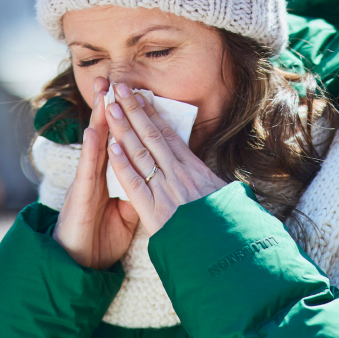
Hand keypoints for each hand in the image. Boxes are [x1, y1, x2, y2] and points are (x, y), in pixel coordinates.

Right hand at [52, 77, 140, 268]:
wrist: (76, 264)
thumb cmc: (99, 239)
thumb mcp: (125, 215)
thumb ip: (137, 194)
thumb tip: (153, 182)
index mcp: (107, 177)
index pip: (118, 141)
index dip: (124, 118)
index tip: (131, 93)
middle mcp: (95, 175)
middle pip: (104, 135)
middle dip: (108, 106)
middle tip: (110, 78)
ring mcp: (86, 184)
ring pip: (94, 146)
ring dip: (99, 119)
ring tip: (103, 94)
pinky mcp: (81, 198)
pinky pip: (87, 172)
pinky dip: (91, 152)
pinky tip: (94, 132)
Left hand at [103, 82, 227, 235]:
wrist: (227, 249)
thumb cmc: (229, 226)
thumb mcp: (225, 197)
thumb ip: (213, 184)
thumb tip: (216, 179)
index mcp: (194, 169)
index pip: (168, 135)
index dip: (151, 113)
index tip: (139, 96)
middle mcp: (179, 174)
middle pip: (151, 135)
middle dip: (133, 110)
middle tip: (118, 88)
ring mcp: (165, 190)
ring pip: (140, 153)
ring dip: (122, 128)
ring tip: (109, 107)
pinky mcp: (154, 210)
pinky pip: (135, 183)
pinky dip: (122, 164)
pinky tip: (110, 146)